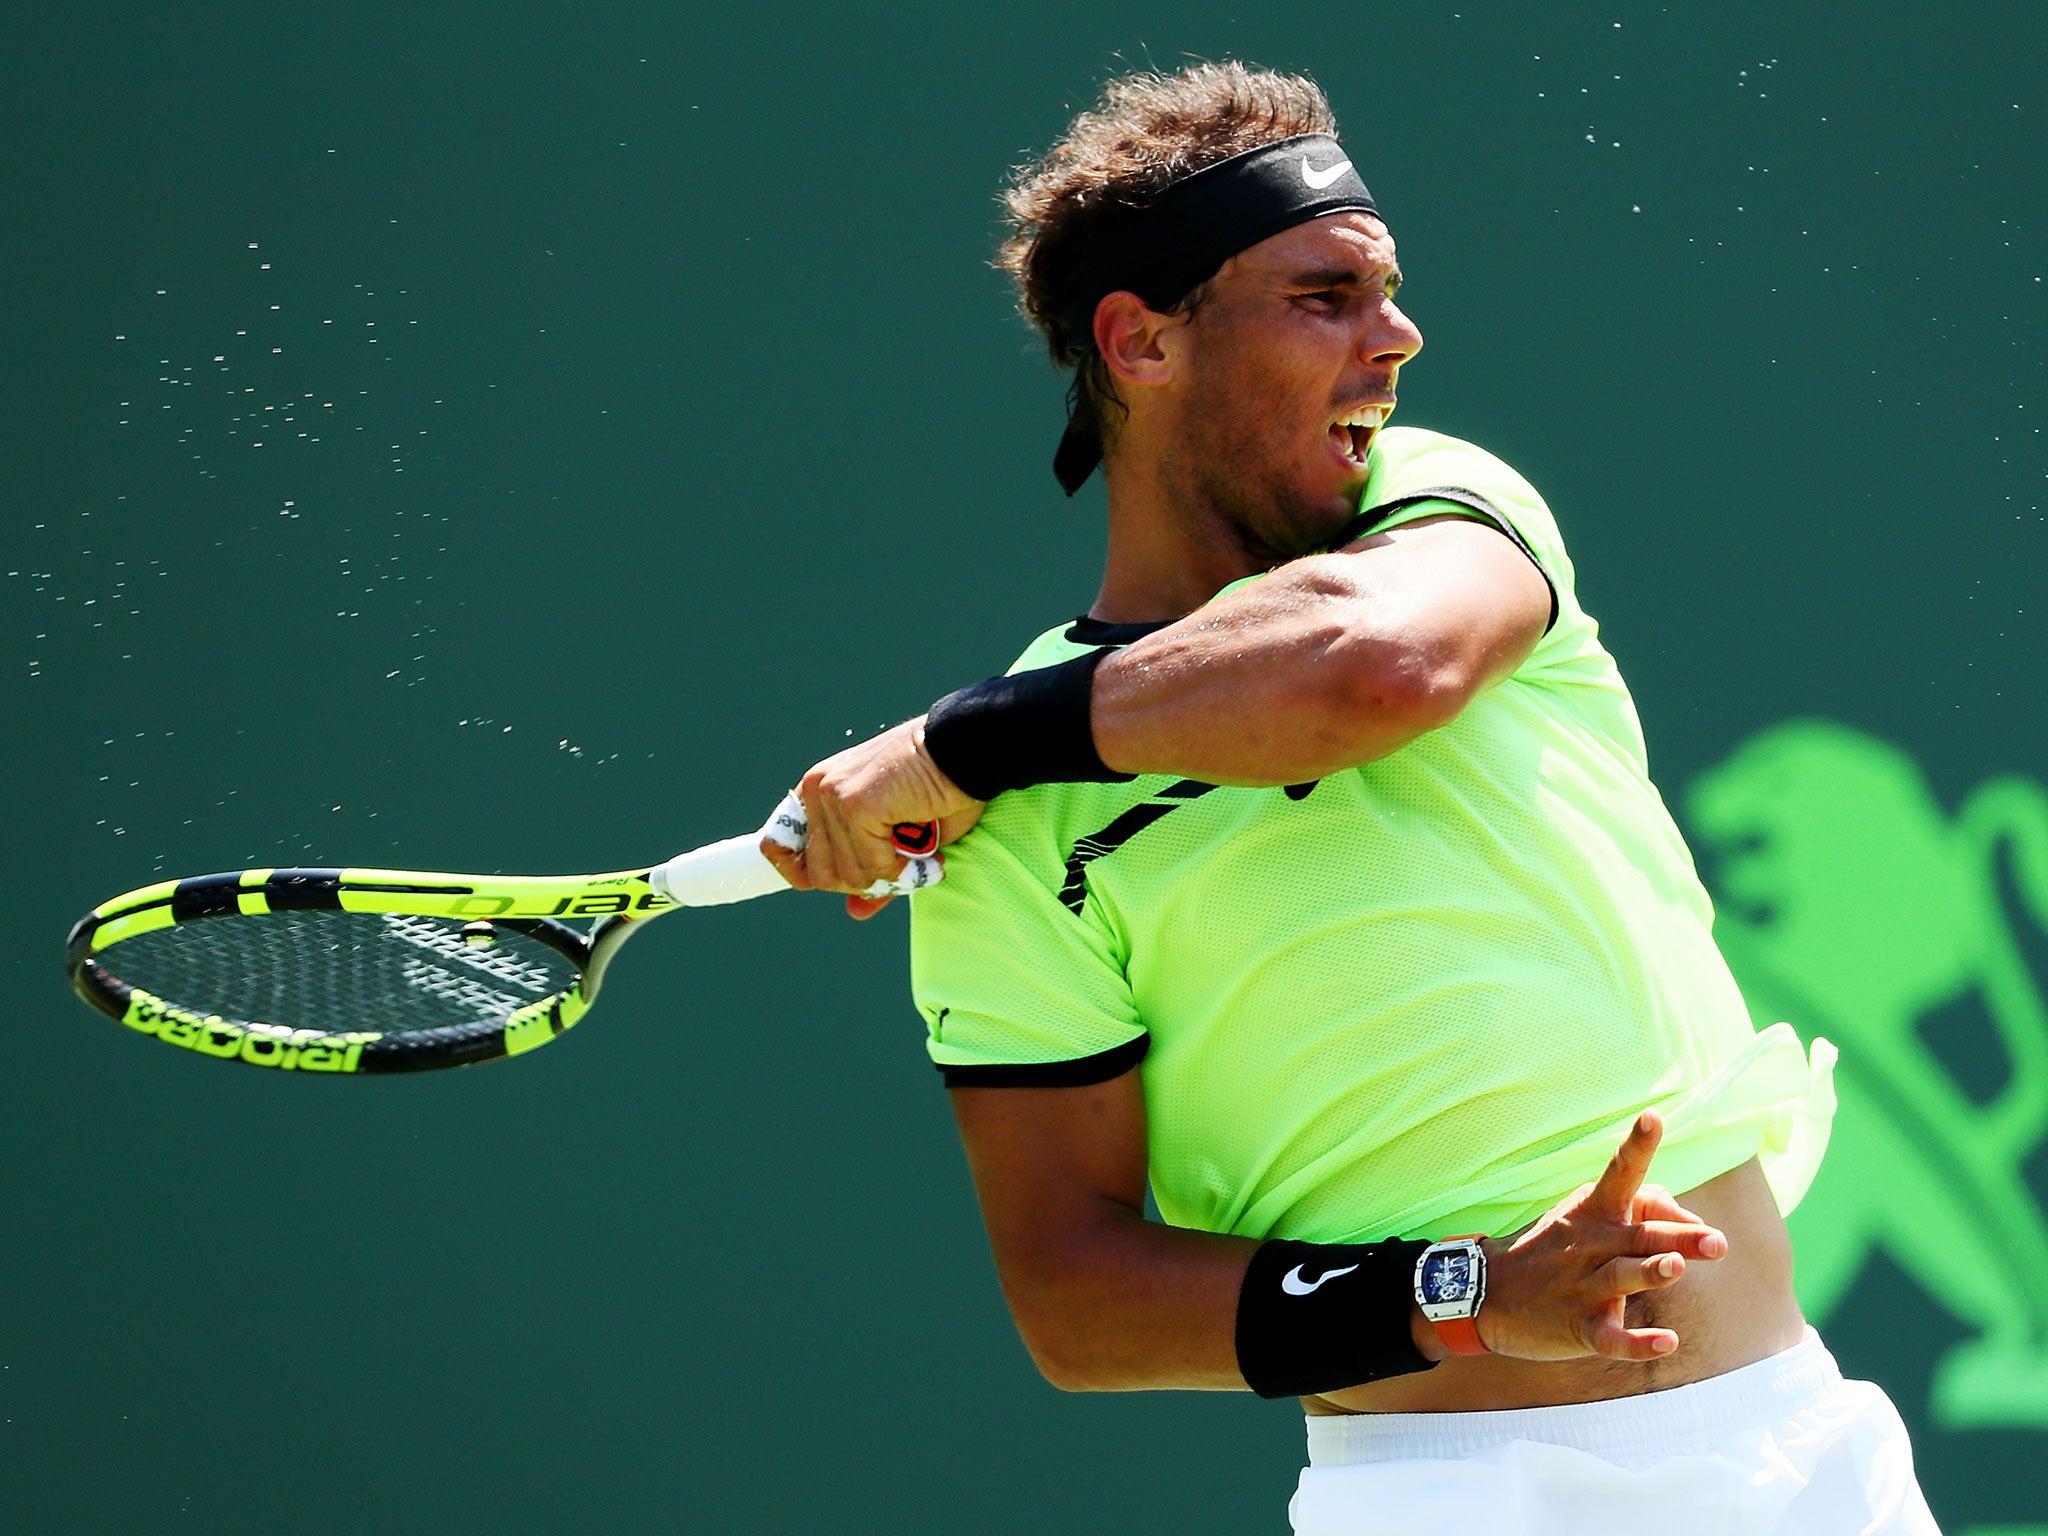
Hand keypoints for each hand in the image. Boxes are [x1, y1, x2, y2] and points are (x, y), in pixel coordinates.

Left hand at [763, 718, 984, 918]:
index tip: (849, 882)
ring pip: (849, 876)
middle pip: (820, 875)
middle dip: (865, 881)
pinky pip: (873, 865)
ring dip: (891, 877)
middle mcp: (817, 789)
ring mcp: (833, 795)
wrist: (967, 749)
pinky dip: (903, 870)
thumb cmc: (938, 787)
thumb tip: (855, 912)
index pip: (779, 846)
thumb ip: (872, 871)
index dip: (803, 874)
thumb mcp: (900, 838)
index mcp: (818, 791)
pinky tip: (927, 854)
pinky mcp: (857, 805)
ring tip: (922, 857)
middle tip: (902, 869)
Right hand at [1474, 1110, 1727, 1361]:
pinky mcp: (1580, 1328)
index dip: (1638, 1145)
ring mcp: (1583, 1287)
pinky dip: (1638, 1343)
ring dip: (1650, 1273)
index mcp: (1594, 1213)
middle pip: (1637, 1236)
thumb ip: (1643, 1209)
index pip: (1620, 1173)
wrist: (1486, 1293)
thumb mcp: (1585, 1218)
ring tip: (1676, 1267)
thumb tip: (1691, 1217)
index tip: (1653, 1116)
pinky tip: (1667, 1342)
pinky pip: (1612, 1337)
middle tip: (1717, 1242)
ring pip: (1622, 1279)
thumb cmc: (1551, 1250)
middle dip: (1676, 1238)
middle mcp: (1591, 1246)